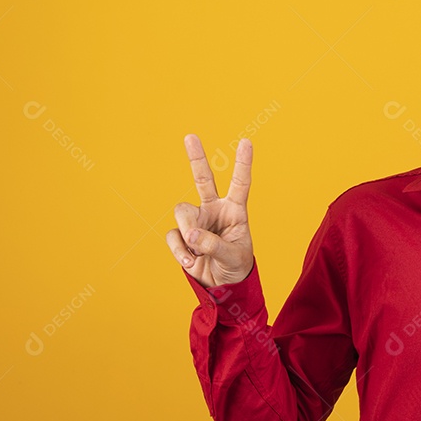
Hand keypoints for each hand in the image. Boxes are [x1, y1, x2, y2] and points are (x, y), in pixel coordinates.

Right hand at [165, 135, 253, 287]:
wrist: (222, 285)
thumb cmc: (236, 265)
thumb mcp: (233, 256)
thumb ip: (213, 245)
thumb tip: (190, 234)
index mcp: (235, 210)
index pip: (240, 183)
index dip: (243, 163)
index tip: (246, 142)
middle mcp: (214, 210)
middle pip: (203, 179)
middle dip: (196, 158)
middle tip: (190, 136)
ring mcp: (196, 221)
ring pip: (183, 212)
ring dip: (188, 233)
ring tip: (197, 253)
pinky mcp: (181, 235)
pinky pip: (173, 236)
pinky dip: (180, 251)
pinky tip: (190, 261)